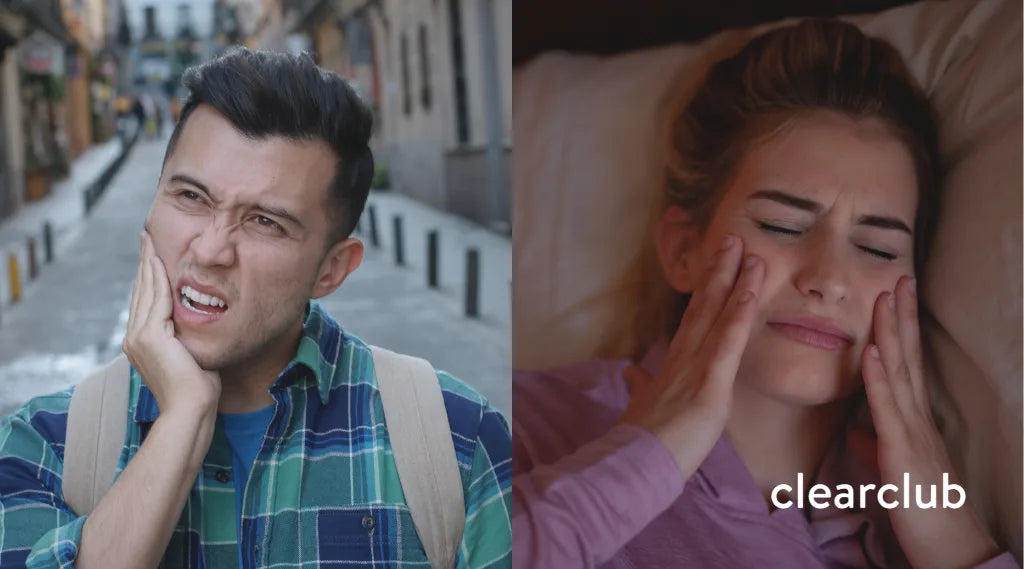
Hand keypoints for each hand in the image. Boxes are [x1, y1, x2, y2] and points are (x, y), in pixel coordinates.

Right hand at [122, 231, 220, 416]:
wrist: (191, 409)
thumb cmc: (198, 389)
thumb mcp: (191, 355)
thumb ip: (187, 337)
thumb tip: (200, 323)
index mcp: (142, 342)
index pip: (146, 300)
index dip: (149, 276)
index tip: (153, 255)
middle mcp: (135, 338)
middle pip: (141, 290)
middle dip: (145, 262)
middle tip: (147, 237)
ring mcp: (139, 337)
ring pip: (146, 291)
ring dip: (149, 263)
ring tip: (150, 241)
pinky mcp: (150, 337)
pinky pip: (157, 300)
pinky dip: (159, 279)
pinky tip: (161, 262)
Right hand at [619, 235, 763, 478]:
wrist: (635, 463)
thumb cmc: (641, 441)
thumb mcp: (641, 407)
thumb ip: (639, 386)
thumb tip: (630, 372)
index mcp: (672, 364)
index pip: (693, 320)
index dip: (706, 291)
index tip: (719, 264)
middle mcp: (683, 358)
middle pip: (703, 307)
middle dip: (720, 272)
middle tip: (734, 240)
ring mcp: (695, 368)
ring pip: (717, 317)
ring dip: (735, 282)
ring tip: (751, 253)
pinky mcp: (709, 385)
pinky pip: (727, 344)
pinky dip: (739, 316)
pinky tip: (750, 292)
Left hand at [861, 276, 998, 568]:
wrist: (948, 547)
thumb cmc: (920, 509)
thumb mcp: (890, 469)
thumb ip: (874, 444)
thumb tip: (856, 430)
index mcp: (912, 420)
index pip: (905, 365)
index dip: (899, 330)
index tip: (893, 296)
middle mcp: (916, 418)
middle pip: (907, 358)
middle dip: (901, 317)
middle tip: (899, 276)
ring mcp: (911, 431)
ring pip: (900, 373)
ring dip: (890, 333)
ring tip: (885, 297)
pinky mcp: (902, 451)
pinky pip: (888, 409)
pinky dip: (877, 378)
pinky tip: (869, 351)